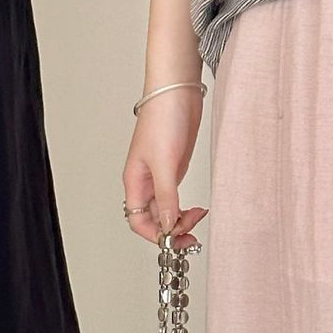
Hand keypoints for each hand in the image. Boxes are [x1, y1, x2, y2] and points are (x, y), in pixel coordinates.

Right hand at [123, 88, 207, 245]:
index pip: (138, 221)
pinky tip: (198, 208)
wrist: (178, 91)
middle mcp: (145, 181)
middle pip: (153, 219)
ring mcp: (161, 176)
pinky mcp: (175, 168)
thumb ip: (166, 197)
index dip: (155, 235)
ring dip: (181, 220)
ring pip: (166, 210)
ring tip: (198, 219)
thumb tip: (167, 225)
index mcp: (135, 180)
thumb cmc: (163, 118)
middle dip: (172, 230)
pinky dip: (186, 207)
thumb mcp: (165, 163)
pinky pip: (176, 198)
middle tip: (192, 234)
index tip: (176, 240)